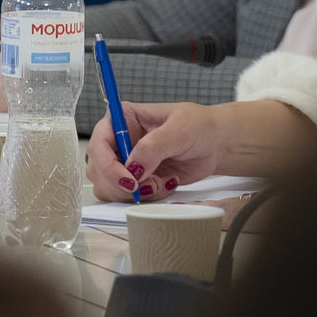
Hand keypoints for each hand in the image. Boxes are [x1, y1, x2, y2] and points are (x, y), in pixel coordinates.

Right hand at [96, 97, 316, 202]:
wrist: (218, 144)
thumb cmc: (200, 126)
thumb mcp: (179, 129)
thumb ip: (153, 147)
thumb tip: (132, 169)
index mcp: (122, 119)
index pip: (98, 144)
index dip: (107, 165)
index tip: (129, 181)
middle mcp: (118, 141)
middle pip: (98, 170)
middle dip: (120, 185)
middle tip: (147, 187)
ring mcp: (126, 162)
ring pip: (110, 187)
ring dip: (135, 193)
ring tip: (162, 182)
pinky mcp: (138, 180)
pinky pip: (130, 197)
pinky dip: (147, 197)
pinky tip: (167, 184)